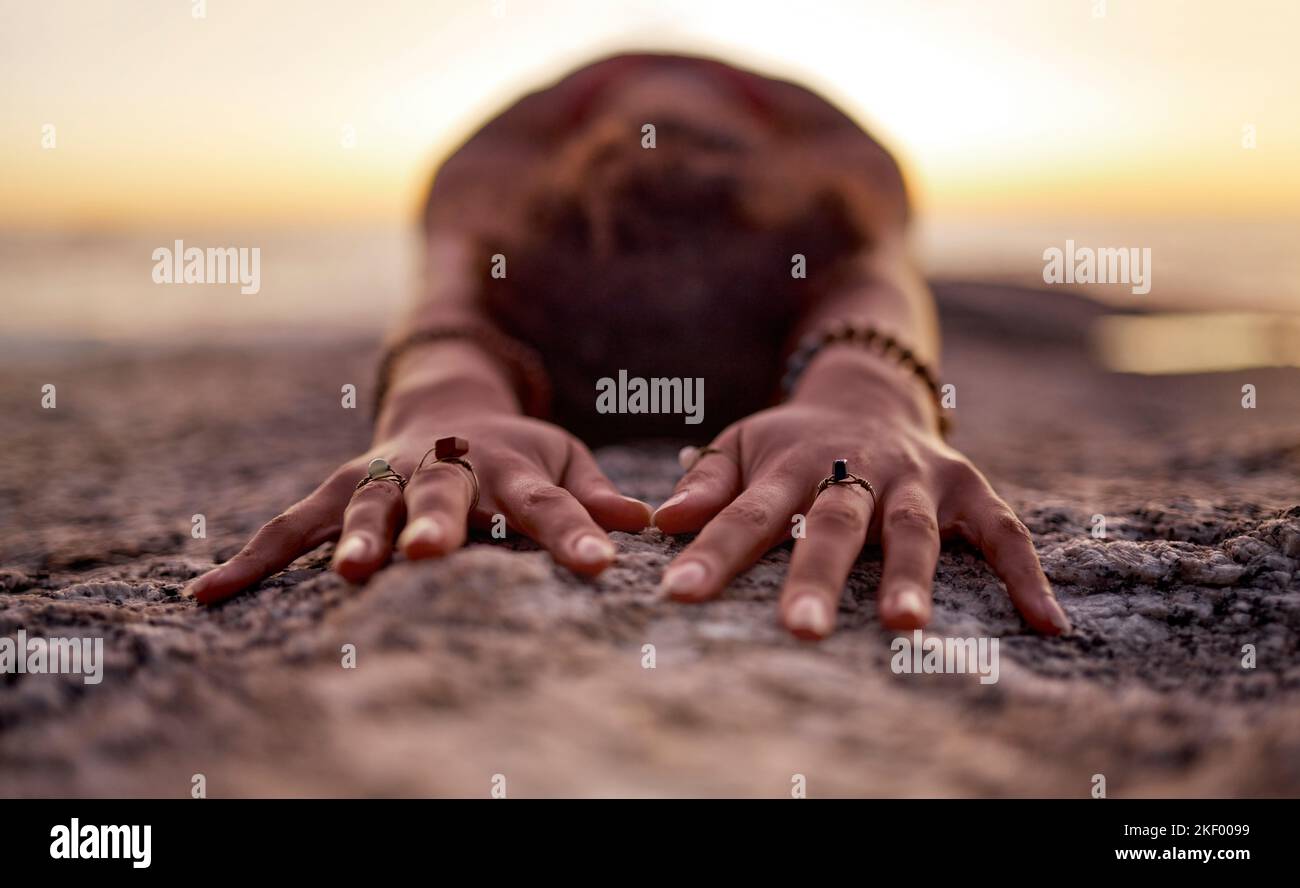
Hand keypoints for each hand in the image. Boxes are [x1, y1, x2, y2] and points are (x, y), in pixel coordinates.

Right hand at [187, 409, 651, 604]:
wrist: (446, 406)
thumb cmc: (516, 453)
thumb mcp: (563, 460)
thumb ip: (596, 493)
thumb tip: (649, 522)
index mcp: (507, 463)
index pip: (545, 501)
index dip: (572, 532)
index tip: (599, 566)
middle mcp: (444, 466)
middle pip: (443, 494)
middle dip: (437, 521)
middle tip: (432, 554)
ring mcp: (385, 476)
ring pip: (365, 504)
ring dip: (357, 536)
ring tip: (347, 574)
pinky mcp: (338, 489)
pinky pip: (292, 523)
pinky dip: (254, 557)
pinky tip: (208, 596)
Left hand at [651, 351, 1070, 638]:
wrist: (868, 392)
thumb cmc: (792, 442)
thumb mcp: (742, 444)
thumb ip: (707, 481)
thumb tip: (663, 518)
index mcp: (792, 462)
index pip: (748, 512)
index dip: (713, 552)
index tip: (678, 594)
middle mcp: (855, 468)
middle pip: (833, 524)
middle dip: (816, 576)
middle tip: (799, 629)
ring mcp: (916, 477)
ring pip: (912, 530)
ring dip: (910, 576)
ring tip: (904, 627)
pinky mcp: (966, 487)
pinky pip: (1004, 531)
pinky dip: (1026, 575)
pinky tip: (1046, 624)